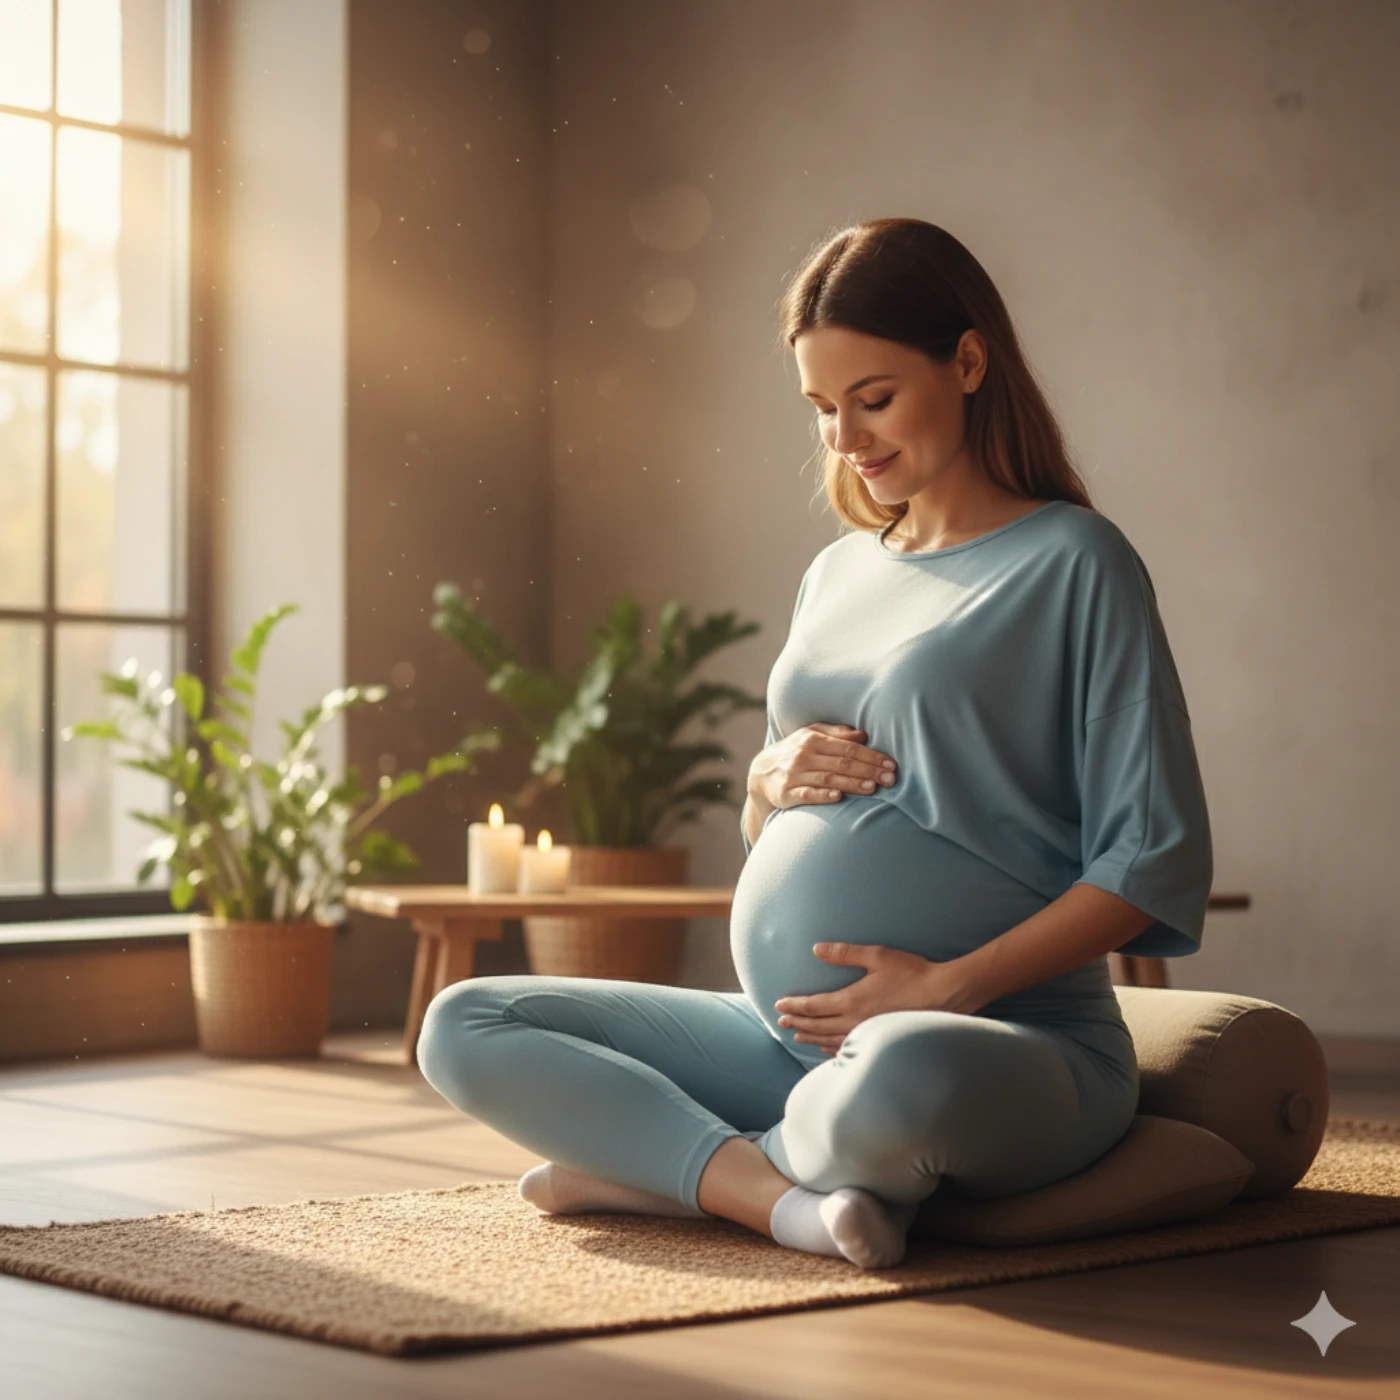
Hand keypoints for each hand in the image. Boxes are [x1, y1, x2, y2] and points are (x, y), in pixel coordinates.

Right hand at [748, 722, 897, 817]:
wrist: (761, 772)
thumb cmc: (795, 751)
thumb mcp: (811, 734)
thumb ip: (836, 733)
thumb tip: (863, 734)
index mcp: (812, 738)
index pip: (848, 747)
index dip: (871, 756)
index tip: (890, 764)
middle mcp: (803, 755)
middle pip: (842, 763)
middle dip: (868, 771)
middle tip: (890, 779)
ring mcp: (793, 775)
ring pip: (828, 779)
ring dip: (852, 784)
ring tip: (873, 788)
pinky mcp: (786, 793)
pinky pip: (807, 794)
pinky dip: (823, 796)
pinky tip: (839, 797)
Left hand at [773, 942, 975, 1054]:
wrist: (944, 995)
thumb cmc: (912, 972)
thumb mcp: (877, 956)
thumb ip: (844, 953)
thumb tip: (816, 949)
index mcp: (851, 1000)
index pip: (813, 1006)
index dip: (794, 1007)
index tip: (779, 1006)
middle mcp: (855, 1021)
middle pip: (817, 1025)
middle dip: (797, 1023)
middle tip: (780, 1023)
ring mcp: (867, 1034)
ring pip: (830, 1040)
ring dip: (811, 1038)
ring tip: (797, 1036)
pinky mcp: (880, 1040)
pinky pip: (849, 1048)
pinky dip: (832, 1049)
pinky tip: (827, 1049)